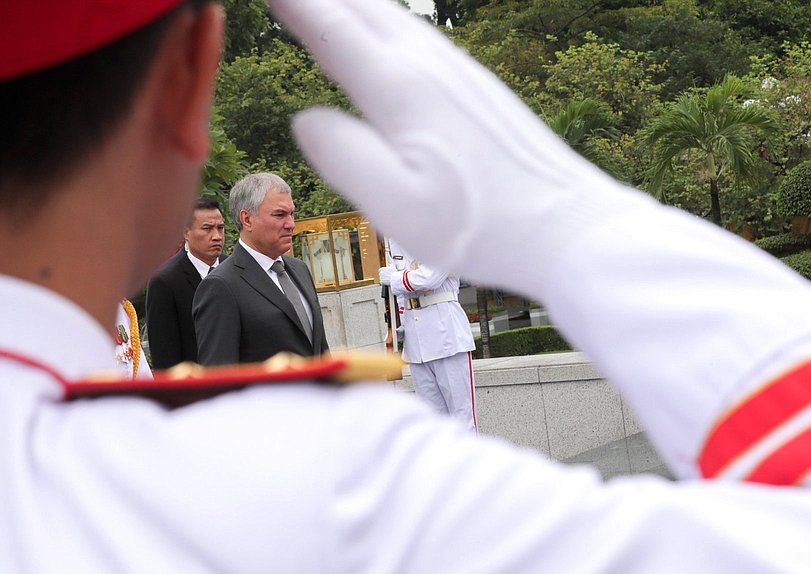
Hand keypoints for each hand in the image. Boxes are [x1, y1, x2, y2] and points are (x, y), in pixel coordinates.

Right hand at [268, 0, 649, 291]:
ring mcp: (465, 75)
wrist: (567, 228)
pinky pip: (427, 39)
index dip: (295, 3)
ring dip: (360, 3)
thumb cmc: (480, 227)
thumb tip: (306, 118)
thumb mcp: (397, 206)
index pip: (333, 29)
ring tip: (335, 3)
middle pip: (367, 9)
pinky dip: (394, 25)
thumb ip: (343, 156)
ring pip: (400, 19)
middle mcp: (435, 69)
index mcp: (404, 91)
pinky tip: (395, 34)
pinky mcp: (482, 90)